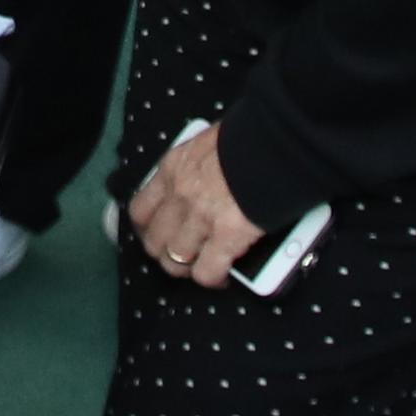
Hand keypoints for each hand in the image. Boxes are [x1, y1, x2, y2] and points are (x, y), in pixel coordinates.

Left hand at [127, 123, 267, 286]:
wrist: (275, 140)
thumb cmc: (248, 136)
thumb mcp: (208, 143)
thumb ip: (198, 165)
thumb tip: (207, 174)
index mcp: (172, 169)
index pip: (141, 209)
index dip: (148, 230)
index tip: (158, 236)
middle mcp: (179, 195)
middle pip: (154, 241)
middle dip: (165, 254)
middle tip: (182, 258)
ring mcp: (200, 217)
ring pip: (175, 261)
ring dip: (187, 269)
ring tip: (201, 269)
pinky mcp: (227, 235)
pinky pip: (208, 270)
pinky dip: (213, 278)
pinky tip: (223, 276)